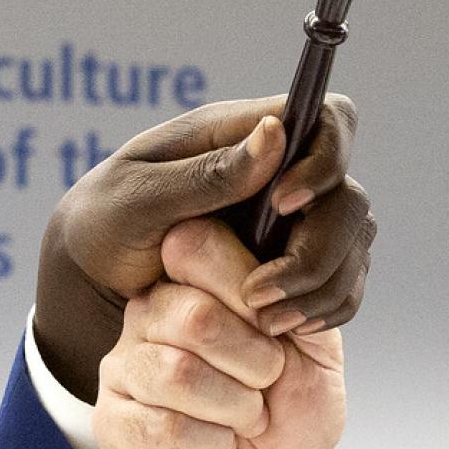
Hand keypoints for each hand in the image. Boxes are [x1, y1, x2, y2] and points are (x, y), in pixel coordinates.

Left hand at [34, 94, 371, 398]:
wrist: (94, 281)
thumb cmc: (104, 224)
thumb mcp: (137, 199)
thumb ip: (206, 172)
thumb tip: (274, 134)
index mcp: (244, 135)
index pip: (329, 119)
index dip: (324, 158)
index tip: (282, 206)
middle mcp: (283, 174)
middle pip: (349, 195)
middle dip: (320, 248)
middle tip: (258, 295)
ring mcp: (297, 223)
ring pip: (354, 243)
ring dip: (320, 288)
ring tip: (264, 323)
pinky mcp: (299, 267)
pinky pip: (343, 286)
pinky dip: (323, 311)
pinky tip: (279, 329)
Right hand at [95, 219, 344, 448]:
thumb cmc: (289, 409)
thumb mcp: (315, 347)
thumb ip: (294, 299)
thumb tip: (263, 276)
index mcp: (190, 279)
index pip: (193, 245)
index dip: (249, 291)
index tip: (278, 331)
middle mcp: (147, 314)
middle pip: (193, 316)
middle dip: (254, 361)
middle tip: (267, 383)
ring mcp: (124, 369)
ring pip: (176, 374)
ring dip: (235, 408)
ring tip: (246, 419)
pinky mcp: (113, 424)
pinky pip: (162, 428)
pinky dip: (211, 445)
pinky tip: (217, 447)